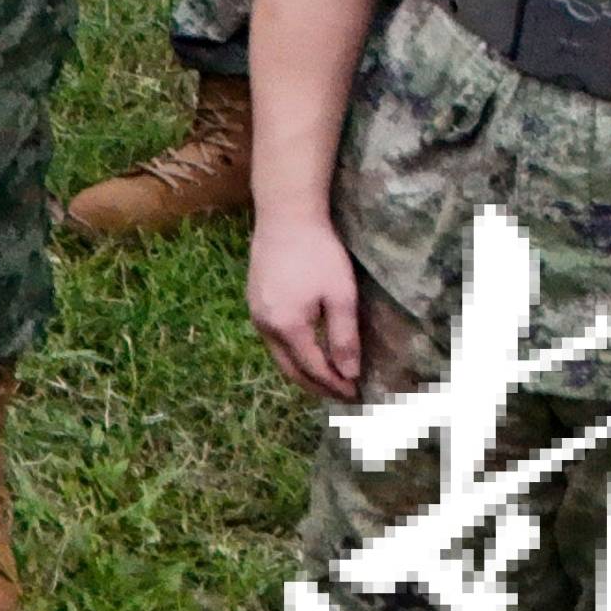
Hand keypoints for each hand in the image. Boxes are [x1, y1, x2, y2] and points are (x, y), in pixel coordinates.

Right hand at [252, 209, 366, 404]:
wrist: (285, 216)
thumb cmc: (319, 253)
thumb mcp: (340, 296)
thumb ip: (344, 337)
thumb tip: (350, 373)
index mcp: (288, 327)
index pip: (314, 369)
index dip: (336, 385)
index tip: (356, 394)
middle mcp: (265, 326)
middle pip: (290, 370)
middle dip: (316, 387)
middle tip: (341, 395)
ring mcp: (255, 314)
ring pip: (278, 356)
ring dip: (302, 372)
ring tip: (326, 378)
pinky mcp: (253, 301)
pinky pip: (271, 340)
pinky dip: (290, 354)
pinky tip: (305, 350)